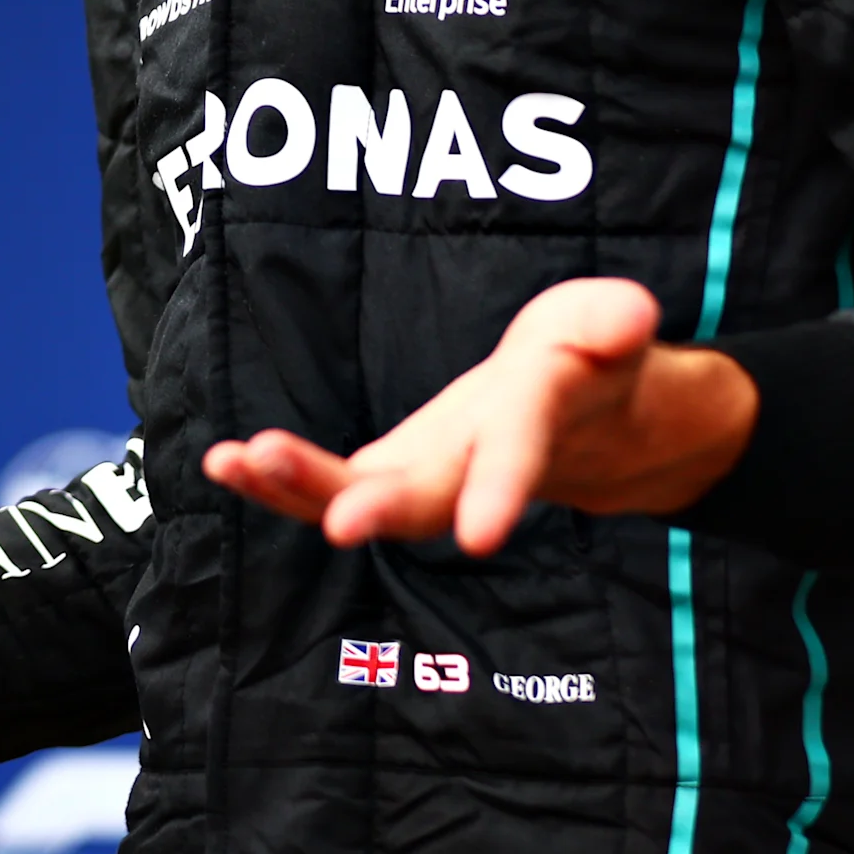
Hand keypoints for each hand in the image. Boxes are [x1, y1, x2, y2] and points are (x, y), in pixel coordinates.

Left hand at [201, 277, 755, 554]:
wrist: (585, 426)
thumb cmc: (591, 359)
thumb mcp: (608, 326)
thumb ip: (610, 324)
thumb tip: (630, 317)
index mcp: (538, 420)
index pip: (521, 451)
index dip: (502, 488)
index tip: (481, 535)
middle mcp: (477, 464)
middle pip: (429, 495)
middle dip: (381, 506)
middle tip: (337, 522)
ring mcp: (431, 477)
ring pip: (366, 497)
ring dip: (300, 490)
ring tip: (236, 462)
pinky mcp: (392, 474)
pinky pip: (331, 486)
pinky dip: (278, 480)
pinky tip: (223, 462)